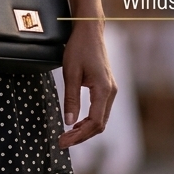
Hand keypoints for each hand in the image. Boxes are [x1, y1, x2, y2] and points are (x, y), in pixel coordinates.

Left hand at [58, 21, 116, 147]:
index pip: (94, 122)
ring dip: (85, 130)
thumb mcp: (70, 73)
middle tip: (62, 142)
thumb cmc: (79, 48)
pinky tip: (76, 123)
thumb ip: (71, 98)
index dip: (79, 136)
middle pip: (100, 125)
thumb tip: (69, 122)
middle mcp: (111, 92)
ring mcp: (111, 90)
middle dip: (81, 137)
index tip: (63, 141)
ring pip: (101, 119)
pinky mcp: (107, 88)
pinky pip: (101, 111)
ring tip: (67, 135)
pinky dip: (89, 121)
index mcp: (103, 90)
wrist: (90, 31)